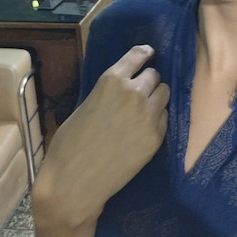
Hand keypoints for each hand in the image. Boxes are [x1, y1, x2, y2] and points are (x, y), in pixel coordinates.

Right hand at [32, 45, 168, 236]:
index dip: (146, 54)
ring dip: (156, 98)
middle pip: (155, 75)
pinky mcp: (157, 136)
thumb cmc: (70, 143)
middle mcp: (135, 92)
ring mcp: (149, 114)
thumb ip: (110, 91)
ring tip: (144, 111)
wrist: (75, 182)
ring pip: (165, 93)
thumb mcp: (88, 104)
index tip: (150, 54)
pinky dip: (158, 119)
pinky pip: (165, 117)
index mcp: (112, 80)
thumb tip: (126, 84)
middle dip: (148, 82)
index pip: (139, 55)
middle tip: (140, 93)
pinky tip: (144, 129)